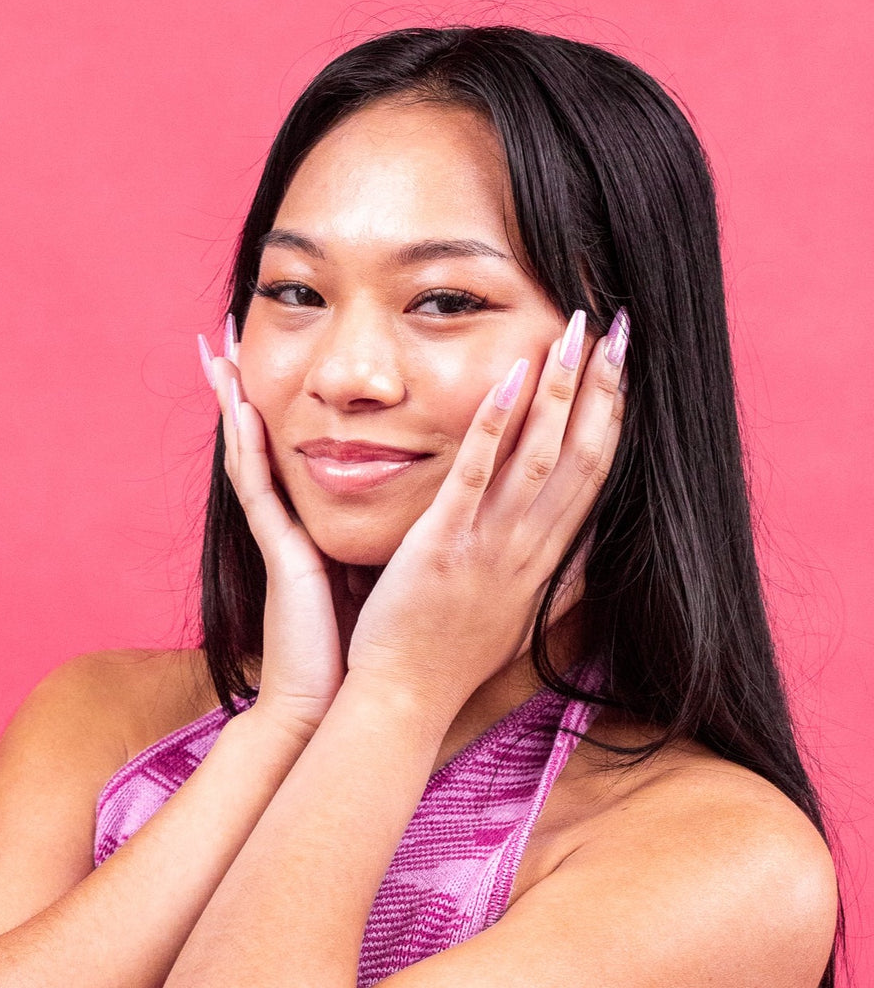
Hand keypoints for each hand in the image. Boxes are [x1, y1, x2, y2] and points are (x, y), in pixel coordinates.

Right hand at [200, 319, 344, 738]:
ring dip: (233, 399)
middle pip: (260, 439)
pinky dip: (247, 443)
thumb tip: (411, 506)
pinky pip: (258, 484)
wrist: (334, 700)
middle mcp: (288, 520)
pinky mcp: (280, 548)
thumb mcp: (372, 575)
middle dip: (244, 387)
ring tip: (217, 348)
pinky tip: (241, 403)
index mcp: (312, 523)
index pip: (291, 450)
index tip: (272, 360)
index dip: (277, 405)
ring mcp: (277, 532)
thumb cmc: (359, 644)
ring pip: (250, 450)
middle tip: (228, 331)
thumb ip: (379, 538)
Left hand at [346, 309, 626, 720]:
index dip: (612, 417)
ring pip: (540, 457)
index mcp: (546, 559)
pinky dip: (496, 428)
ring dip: (561, 391)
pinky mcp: (444, 544)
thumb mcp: (521, 618)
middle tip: (619, 328)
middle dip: (603, 388)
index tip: (622, 368)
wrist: (406, 700)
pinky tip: (509, 379)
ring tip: (575, 332)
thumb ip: (562, 580)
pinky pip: (476, 478)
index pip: (592, 475)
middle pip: (581, 455)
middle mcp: (530, 547)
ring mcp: (490, 545)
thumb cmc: (454, 657)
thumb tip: (594, 546)